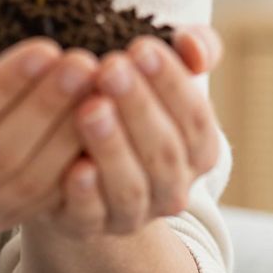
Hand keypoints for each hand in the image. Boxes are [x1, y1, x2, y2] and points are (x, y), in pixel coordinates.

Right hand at [0, 22, 103, 235]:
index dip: (6, 85)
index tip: (47, 47)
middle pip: (1, 154)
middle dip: (48, 106)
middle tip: (86, 63)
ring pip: (30, 182)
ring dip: (70, 134)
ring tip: (99, 87)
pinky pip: (47, 199)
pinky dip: (77, 162)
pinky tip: (101, 122)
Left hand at [27, 23, 224, 240]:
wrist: (77, 160)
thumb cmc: (127, 105)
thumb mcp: (159, 73)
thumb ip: (192, 51)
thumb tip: (192, 46)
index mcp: (198, 151)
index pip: (195, 119)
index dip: (172, 84)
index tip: (140, 47)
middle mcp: (172, 189)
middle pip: (164, 153)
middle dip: (138, 108)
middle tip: (110, 69)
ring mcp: (132, 214)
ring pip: (131, 187)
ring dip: (112, 147)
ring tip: (89, 107)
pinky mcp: (89, 226)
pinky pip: (91, 215)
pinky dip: (85, 193)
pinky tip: (74, 165)